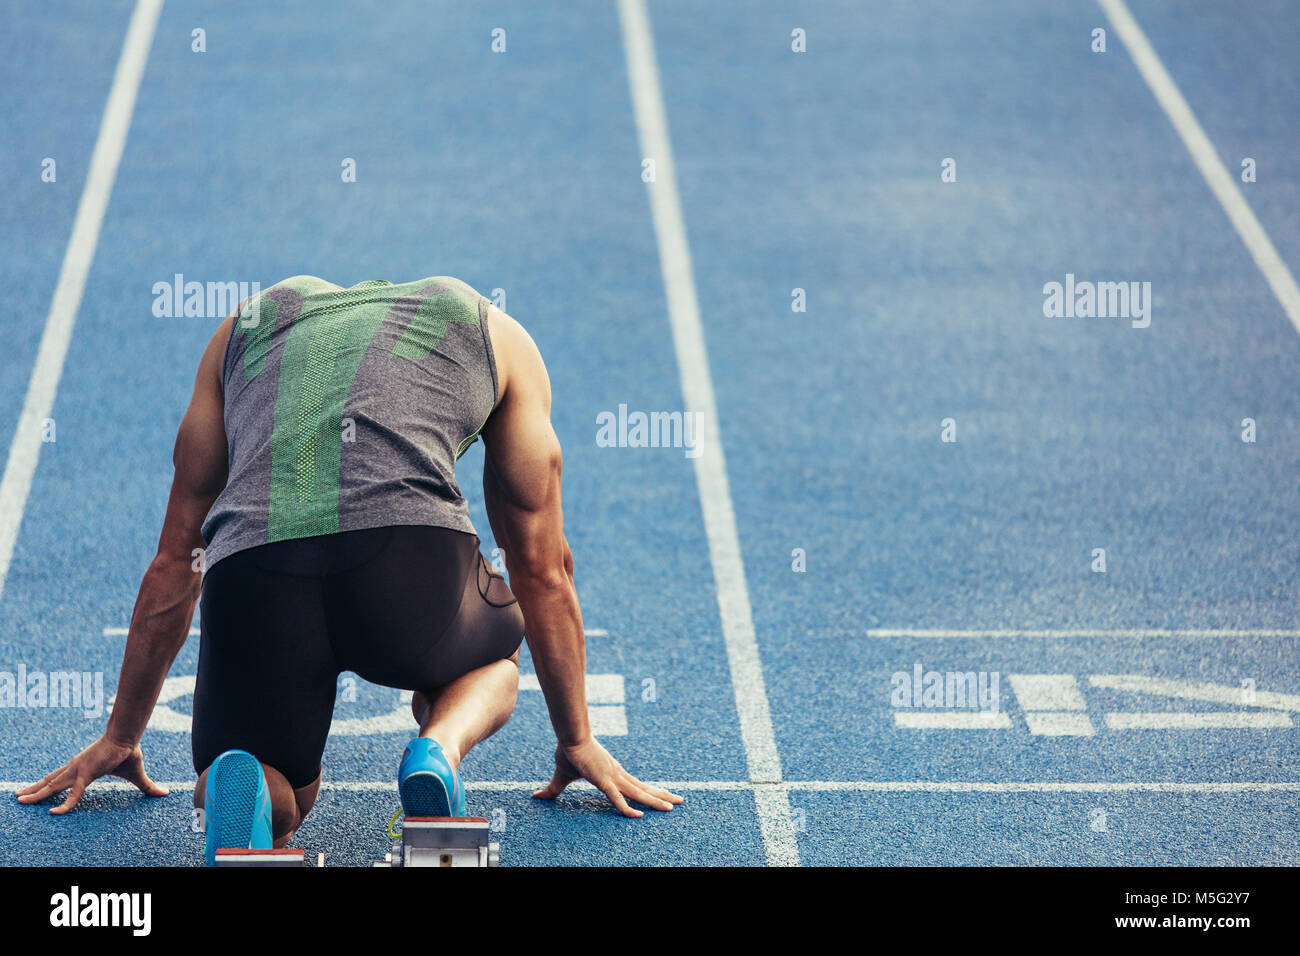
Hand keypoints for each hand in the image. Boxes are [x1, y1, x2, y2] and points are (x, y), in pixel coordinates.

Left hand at [15, 735, 168, 813]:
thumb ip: (147, 786)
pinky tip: (54, 812)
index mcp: (82, 768)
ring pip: (51, 786)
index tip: (41, 793)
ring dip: (35, 793)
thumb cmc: (129, 752)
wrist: (128, 737)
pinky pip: (73, 793)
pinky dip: (64, 804)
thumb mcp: (136, 775)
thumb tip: (165, 793)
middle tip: (18, 797)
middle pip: (49, 781)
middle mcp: (75, 768)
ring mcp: (77, 770)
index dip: (51, 786)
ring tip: (18, 800)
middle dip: (33, 789)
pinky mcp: (85, 774)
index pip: (62, 778)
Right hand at [533, 738, 683, 817]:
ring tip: (674, 806)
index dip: (650, 791)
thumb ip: (554, 790)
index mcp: (613, 773)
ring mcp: (613, 777)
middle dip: (662, 795)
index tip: (663, 795)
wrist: (569, 736)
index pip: (635, 785)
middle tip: (680, 801)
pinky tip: (639, 816)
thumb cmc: (568, 752)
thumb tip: (537, 796)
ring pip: (638, 793)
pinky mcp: (603, 780)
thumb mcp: (563, 776)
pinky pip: (617, 798)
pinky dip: (627, 808)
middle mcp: (618, 774)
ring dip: (656, 800)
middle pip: (644, 788)